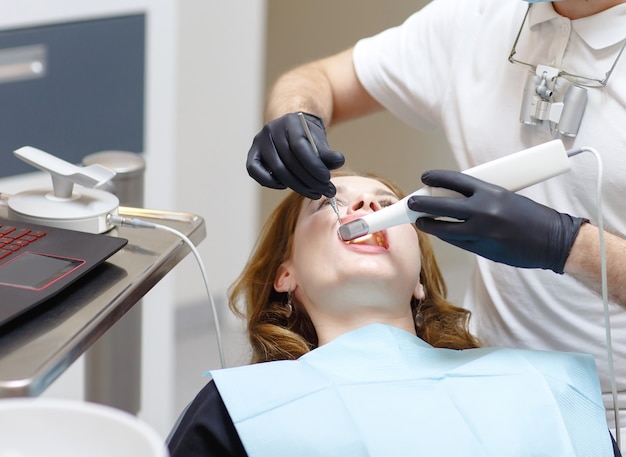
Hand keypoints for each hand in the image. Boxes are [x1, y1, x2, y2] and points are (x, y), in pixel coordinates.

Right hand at [246, 113, 344, 198]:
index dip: (314, 166)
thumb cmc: (307, 137)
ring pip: (277, 170)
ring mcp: (259, 142)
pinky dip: (271, 183)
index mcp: (291, 122)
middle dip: (310, 180)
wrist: (290, 128)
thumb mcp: (320, 141)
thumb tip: (339, 161)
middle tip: (326, 191)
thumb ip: (328, 152)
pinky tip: (286, 186)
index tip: (327, 179)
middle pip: (290, 161)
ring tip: (315, 193)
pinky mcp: (252, 154)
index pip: (300, 147)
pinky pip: (256, 172)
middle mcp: (272, 130)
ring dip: (297, 186)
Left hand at [407, 170, 586, 272]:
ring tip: (420, 220)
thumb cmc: (533, 216)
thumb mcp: (507, 196)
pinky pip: (456, 241)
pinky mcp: (481, 249)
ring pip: (443, 228)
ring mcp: (480, 232)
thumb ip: (482, 197)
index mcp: (491, 192)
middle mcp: (483, 211)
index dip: (435, 177)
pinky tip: (440, 231)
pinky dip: (446, 236)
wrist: (553, 241)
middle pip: (440, 205)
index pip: (454, 180)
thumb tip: (455, 196)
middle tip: (411, 203)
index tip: (425, 177)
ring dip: (429, 224)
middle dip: (421, 204)